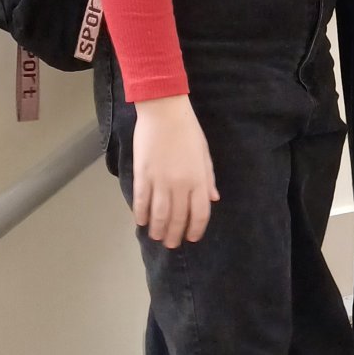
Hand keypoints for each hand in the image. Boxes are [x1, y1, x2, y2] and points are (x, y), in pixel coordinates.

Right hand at [131, 95, 218, 247]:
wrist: (164, 111)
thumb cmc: (188, 130)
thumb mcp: (204, 154)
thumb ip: (208, 179)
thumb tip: (213, 199)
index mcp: (198, 180)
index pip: (199, 213)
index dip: (195, 229)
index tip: (191, 238)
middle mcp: (180, 185)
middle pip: (178, 217)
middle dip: (174, 234)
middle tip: (170, 243)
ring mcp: (160, 181)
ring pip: (159, 214)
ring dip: (157, 229)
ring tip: (155, 237)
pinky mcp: (142, 174)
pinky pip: (141, 200)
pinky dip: (140, 214)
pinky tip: (140, 222)